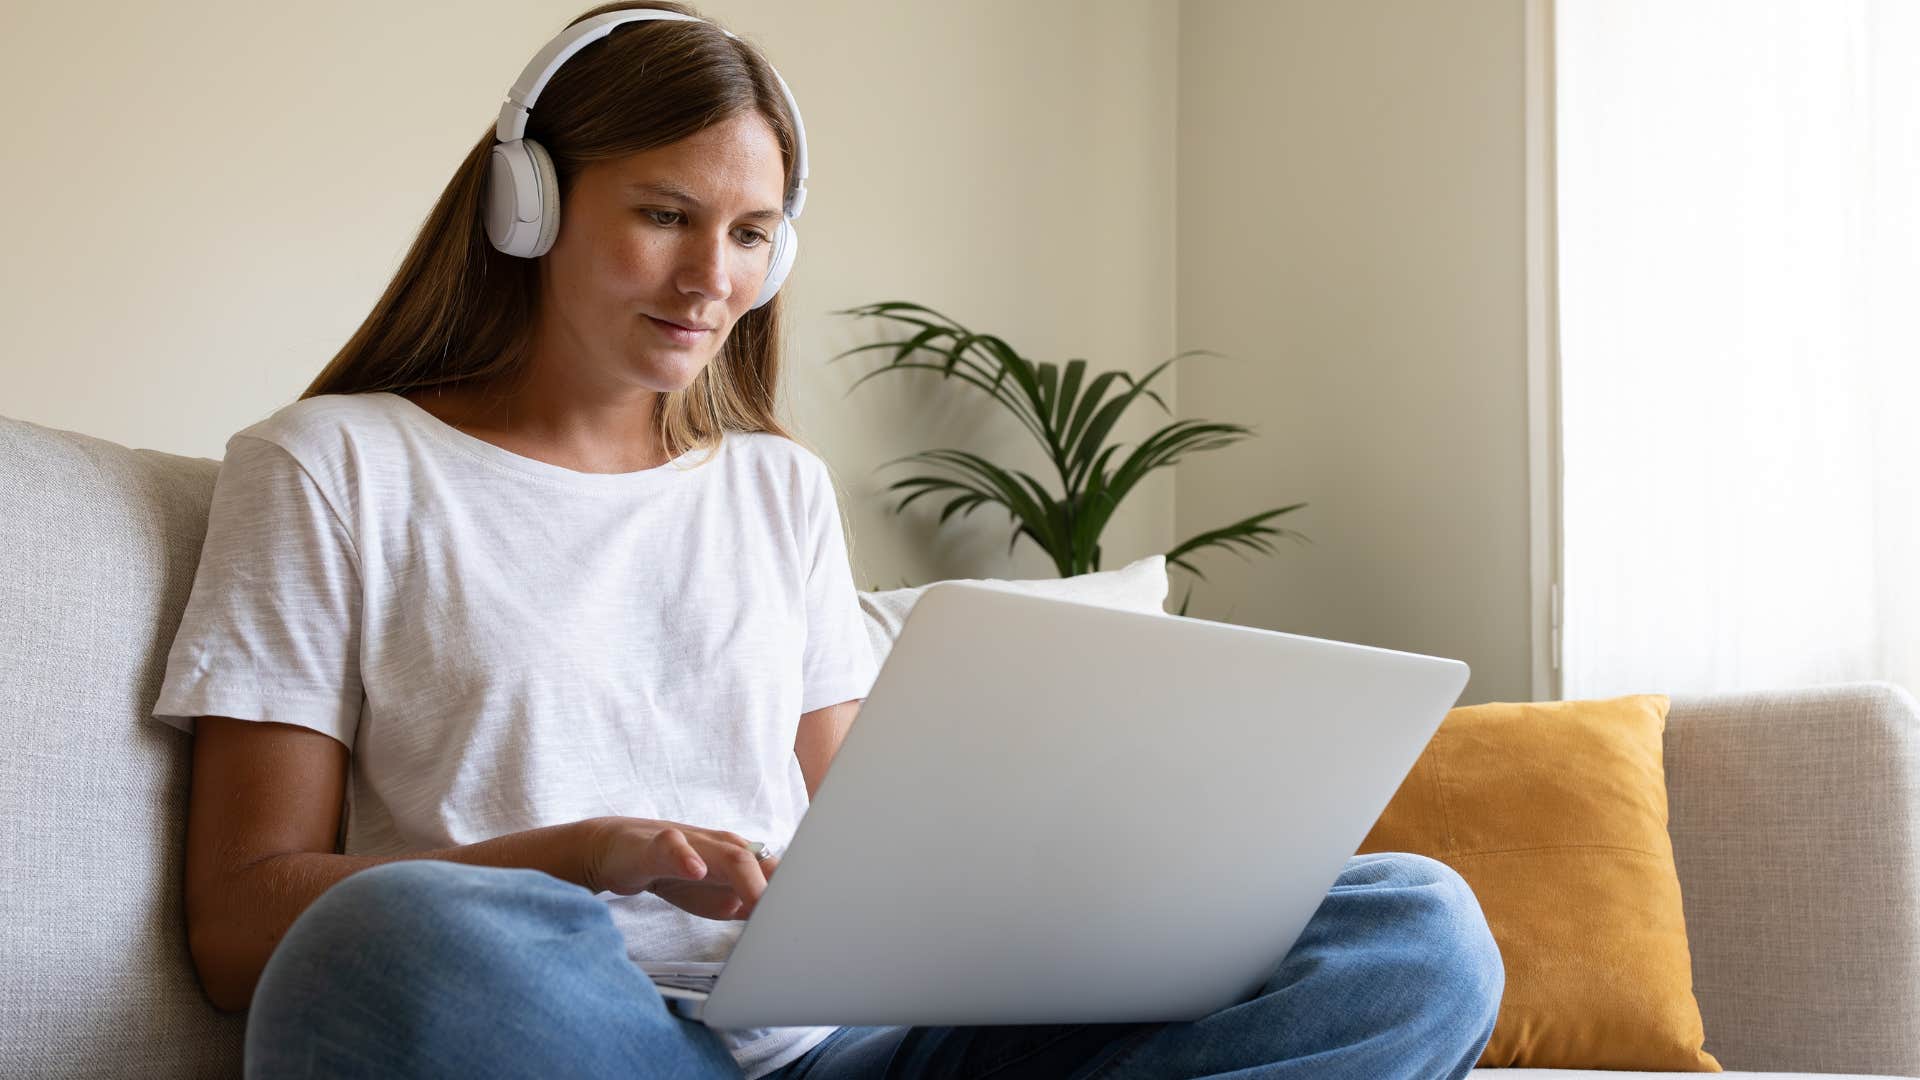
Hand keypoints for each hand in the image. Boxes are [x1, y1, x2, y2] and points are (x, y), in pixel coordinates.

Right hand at [581, 817, 780, 920]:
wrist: (618, 850)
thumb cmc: (674, 873)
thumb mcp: (717, 897)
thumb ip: (749, 907)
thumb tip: (781, 928)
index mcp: (741, 859)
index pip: (778, 874)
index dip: (796, 895)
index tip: (810, 921)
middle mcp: (723, 846)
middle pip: (763, 864)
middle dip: (781, 887)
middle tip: (794, 914)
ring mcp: (694, 842)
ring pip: (728, 852)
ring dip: (747, 875)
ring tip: (758, 899)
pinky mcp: (658, 843)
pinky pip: (674, 846)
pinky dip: (686, 857)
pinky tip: (695, 871)